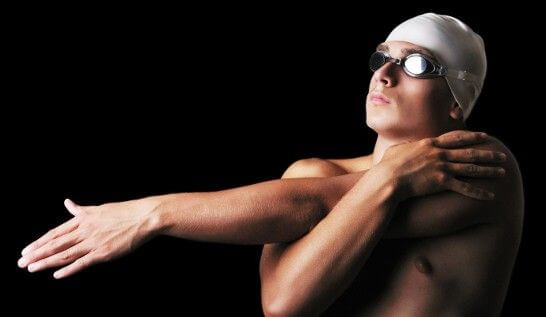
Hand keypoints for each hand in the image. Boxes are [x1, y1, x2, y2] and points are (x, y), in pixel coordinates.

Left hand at [17, 198, 159, 278]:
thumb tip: (67, 203)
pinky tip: (57, 275)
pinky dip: (69, 269)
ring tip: (32, 268)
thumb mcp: (98, 208)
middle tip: (21, 262)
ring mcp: (94, 242)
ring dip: (47, 261)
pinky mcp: (104, 253)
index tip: (26, 250)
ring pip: (65, 254)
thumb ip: (80, 210)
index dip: (39, 242)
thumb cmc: (124, 212)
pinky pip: (82, 262)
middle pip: (56, 244)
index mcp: (83, 220)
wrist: (144, 217)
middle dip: (37, 253)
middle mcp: (85, 230)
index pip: (55, 233)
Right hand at [380, 130, 506, 200]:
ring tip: (503, 172)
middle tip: (501, 154)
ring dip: (489, 170)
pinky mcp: (441, 182)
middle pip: (469, 152)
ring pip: (471, 168)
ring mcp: (442, 167)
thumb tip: (406, 145)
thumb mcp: (396, 150)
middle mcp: (439, 153)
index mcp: (430, 143)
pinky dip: (479, 192)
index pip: (457, 138)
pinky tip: (490, 196)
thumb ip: (405, 146)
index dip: (473, 137)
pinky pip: (464, 188)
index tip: (485, 136)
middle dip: (487, 154)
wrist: (388, 178)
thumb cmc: (387, 165)